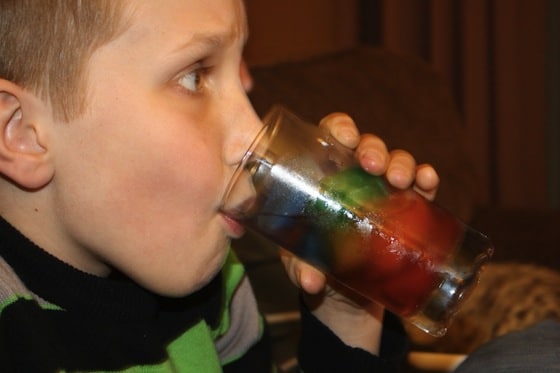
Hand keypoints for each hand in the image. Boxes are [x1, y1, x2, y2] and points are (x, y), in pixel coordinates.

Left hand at [281, 112, 439, 353]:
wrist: (342, 297)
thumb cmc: (312, 265)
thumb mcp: (299, 265)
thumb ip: (301, 269)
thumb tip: (312, 282)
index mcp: (323, 176)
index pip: (332, 137)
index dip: (341, 128)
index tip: (345, 138)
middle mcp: (355, 178)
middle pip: (368, 147)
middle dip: (374, 149)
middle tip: (372, 165)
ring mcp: (383, 193)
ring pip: (397, 163)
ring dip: (402, 164)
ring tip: (400, 180)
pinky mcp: (407, 213)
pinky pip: (421, 190)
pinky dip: (427, 180)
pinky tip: (428, 181)